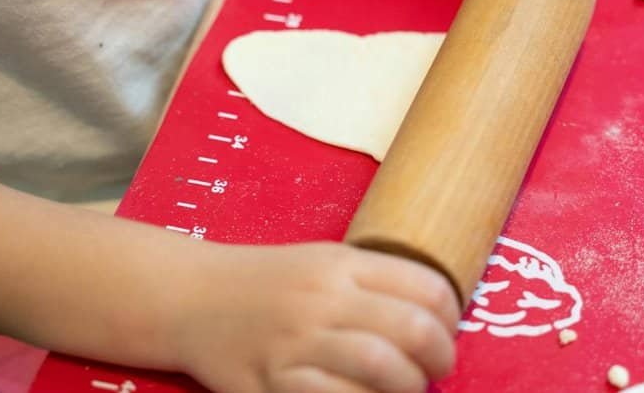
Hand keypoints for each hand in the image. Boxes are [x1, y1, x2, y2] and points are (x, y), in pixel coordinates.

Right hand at [174, 242, 458, 392]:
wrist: (191, 298)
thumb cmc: (268, 282)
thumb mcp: (323, 262)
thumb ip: (374, 284)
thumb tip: (436, 321)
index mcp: (341, 264)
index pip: (425, 286)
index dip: (452, 316)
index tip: (448, 332)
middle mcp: (322, 300)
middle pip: (411, 329)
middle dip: (440, 357)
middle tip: (437, 368)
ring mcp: (296, 344)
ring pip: (381, 368)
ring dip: (409, 387)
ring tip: (407, 389)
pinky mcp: (272, 383)